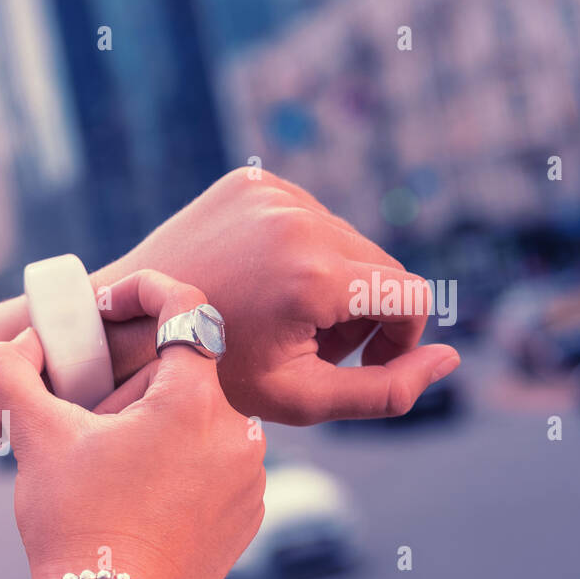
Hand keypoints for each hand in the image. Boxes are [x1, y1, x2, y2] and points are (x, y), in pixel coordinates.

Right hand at [0, 273, 265, 578]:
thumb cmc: (73, 521)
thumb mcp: (34, 438)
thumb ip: (10, 374)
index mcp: (193, 400)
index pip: (189, 310)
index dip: (148, 290)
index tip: (114, 301)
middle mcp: (239, 433)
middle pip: (187, 377)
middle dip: (138, 386)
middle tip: (91, 420)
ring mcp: (249, 479)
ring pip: (201, 424)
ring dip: (162, 428)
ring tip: (113, 467)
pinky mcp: (247, 517)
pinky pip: (216, 468)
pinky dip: (182, 468)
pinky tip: (141, 497)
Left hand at [104, 167, 459, 424]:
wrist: (128, 326)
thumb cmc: (212, 375)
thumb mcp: (300, 398)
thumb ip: (384, 392)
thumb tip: (452, 360)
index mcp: (314, 273)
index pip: (410, 297)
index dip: (398, 339)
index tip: (360, 364)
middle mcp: (299, 218)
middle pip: (380, 266)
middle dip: (362, 313)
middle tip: (313, 348)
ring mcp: (273, 192)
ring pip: (347, 240)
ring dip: (334, 281)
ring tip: (286, 319)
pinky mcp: (252, 180)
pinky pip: (308, 215)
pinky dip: (301, 250)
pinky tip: (263, 283)